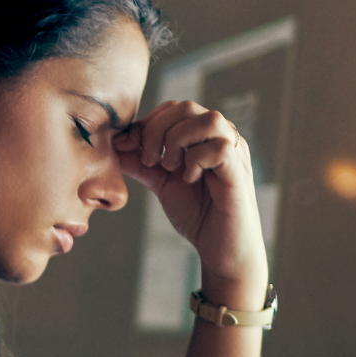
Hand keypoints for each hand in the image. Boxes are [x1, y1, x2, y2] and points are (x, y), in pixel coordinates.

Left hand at [112, 102, 268, 302]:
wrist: (221, 249)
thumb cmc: (197, 214)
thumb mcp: (161, 183)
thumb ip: (141, 163)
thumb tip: (115, 145)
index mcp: (203, 135)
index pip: (173, 109)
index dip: (146, 123)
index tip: (126, 146)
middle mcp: (221, 137)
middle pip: (186, 107)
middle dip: (156, 131)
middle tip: (149, 161)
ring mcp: (234, 152)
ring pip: (208, 119)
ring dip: (178, 141)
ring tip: (170, 168)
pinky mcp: (240, 171)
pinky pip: (219, 147)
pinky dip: (197, 160)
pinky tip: (190, 179)